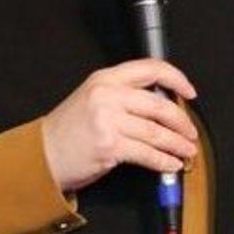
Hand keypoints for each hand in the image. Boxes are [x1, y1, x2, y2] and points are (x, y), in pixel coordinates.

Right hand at [41, 58, 199, 192]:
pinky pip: (147, 154)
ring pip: (156, 132)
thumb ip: (123, 95)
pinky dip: (164, 162)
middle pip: (159, 105)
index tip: (189, 92)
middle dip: (181, 121)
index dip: (176, 78)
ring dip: (177, 144)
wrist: (42, 155)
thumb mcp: (93, 98)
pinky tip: (171, 164)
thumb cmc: (68, 130)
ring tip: (187, 150)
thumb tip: (162, 105)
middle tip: (191, 131)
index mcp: (105, 78)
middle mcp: (107, 95)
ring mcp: (108, 120)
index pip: (150, 68)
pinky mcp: (109, 146)